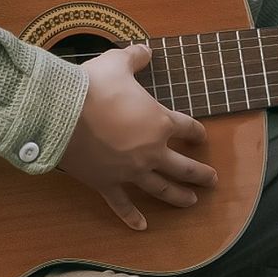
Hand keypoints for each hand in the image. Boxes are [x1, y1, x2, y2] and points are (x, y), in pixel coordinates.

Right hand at [58, 42, 217, 229]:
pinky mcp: (108, 184)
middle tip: (213, 181)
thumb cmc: (95, 86)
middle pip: (182, 167)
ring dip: (178, 197)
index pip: (186, 128)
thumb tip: (145, 49)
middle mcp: (151, 151)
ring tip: (192, 202)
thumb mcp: (118, 63)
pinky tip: (142, 227)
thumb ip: (135, 58)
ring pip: (161, 189)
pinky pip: (123, 205)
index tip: (202, 136)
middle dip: (200, 174)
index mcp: (159, 122)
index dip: (196, 131)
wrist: (64, 114)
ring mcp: (130, 172)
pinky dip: (132, 217)